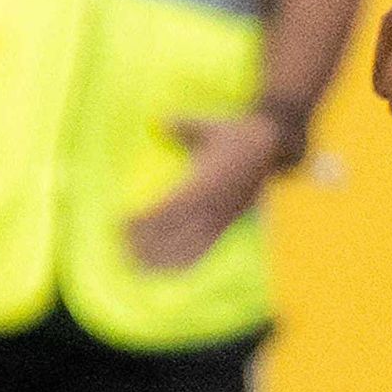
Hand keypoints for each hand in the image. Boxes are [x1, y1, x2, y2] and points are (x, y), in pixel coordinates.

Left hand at [124, 112, 283, 272]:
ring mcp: (221, 216)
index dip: (143, 220)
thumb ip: (182, 125)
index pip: (169, 208)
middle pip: (174, 232)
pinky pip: (206, 248)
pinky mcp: (228, 223)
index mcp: (204, 182)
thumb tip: (157, 121)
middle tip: (119, 249)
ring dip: (162, 258)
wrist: (272, 147)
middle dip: (146, 243)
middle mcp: (212, 204)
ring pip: (188, 245)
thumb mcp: (208, 125)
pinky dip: (186, 261)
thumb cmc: (236, 132)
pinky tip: (170, 270)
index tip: (119, 223)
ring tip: (138, 266)